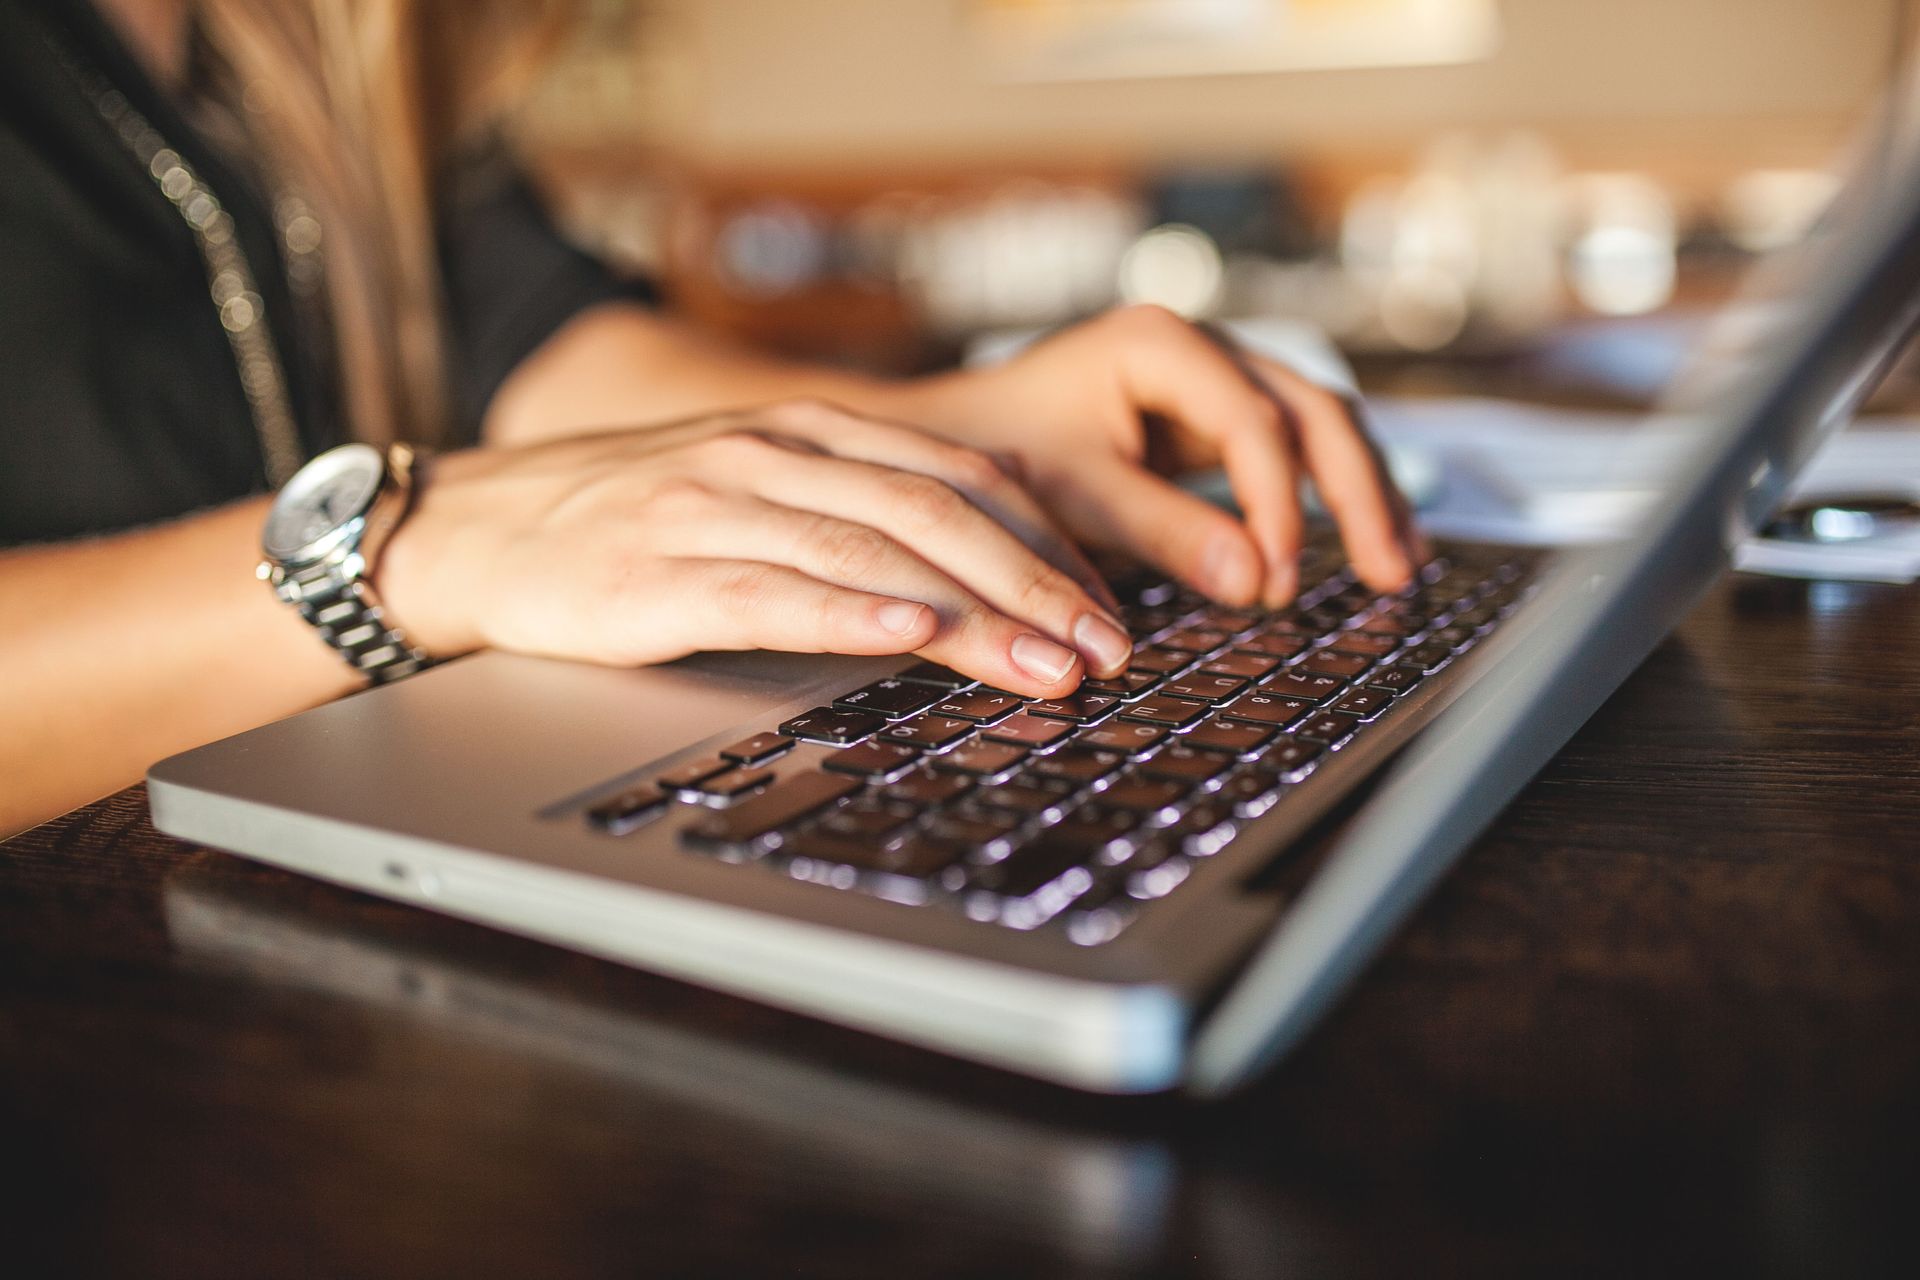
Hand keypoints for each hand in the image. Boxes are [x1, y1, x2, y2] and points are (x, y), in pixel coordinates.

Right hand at [375, 401, 1134, 695]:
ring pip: (872, 551)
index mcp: (811, 430)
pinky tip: (909, 638)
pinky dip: (849, 614)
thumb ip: (857, 516)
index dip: (1048, 541)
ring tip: (1049, 666)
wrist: (479, 529)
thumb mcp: (759, 495)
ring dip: (974, 613)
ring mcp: (716, 506)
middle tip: (1111, 648)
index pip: (960, 475)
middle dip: (1037, 585)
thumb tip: (981, 580)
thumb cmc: (632, 524)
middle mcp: (775, 453)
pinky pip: (770, 589)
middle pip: (937, 511)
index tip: (1112, 605)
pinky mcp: (659, 572)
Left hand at [884, 304, 1424, 606]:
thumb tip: (1256, 583)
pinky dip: (1329, 499)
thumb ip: (1163, 532)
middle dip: (1357, 493)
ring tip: (1401, 566)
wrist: (951, 438)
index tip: (1275, 582)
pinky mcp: (1214, 420)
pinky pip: (1292, 452)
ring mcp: (1214, 379)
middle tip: (1390, 573)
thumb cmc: (999, 452)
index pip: (1253, 422)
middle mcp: (1201, 348)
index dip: (1277, 505)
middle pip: (1313, 411)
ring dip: (1362, 493)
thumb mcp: (1075, 495)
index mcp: (1161, 344)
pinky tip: (1366, 546)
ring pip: (1319, 426)